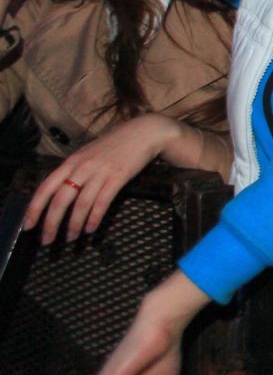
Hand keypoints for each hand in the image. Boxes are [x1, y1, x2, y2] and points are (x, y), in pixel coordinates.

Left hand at [25, 115, 179, 243]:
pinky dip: (94, 218)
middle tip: (48, 241)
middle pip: (61, 199)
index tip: (28, 226)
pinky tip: (90, 229)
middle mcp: (82, 167)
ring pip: (81, 203)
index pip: (46, 187)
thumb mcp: (88, 154)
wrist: (143, 133)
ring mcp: (100, 172)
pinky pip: (102, 202)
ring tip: (71, 238)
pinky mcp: (118, 177)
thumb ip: (74, 171)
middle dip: (52, 223)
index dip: (34, 208)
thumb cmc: (114, 145)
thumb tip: (59, 192)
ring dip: (74, 224)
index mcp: (71, 162)